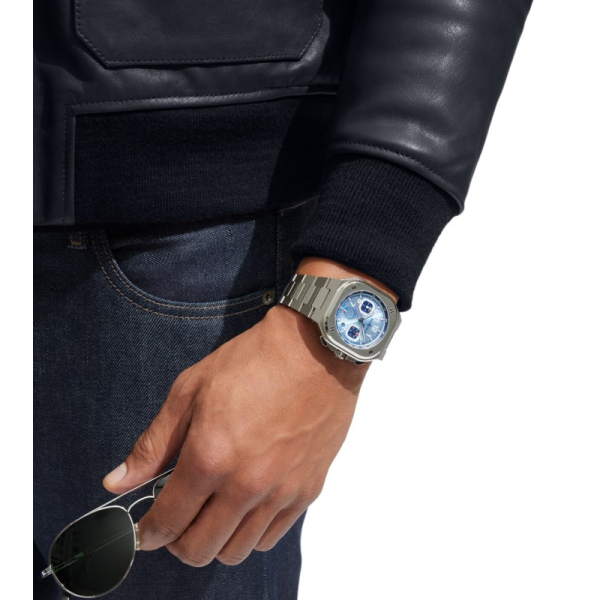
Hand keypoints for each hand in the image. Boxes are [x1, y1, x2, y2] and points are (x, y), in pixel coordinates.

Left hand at [103, 297, 367, 565]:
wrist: (315, 349)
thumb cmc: (253, 361)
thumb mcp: (190, 390)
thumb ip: (154, 443)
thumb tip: (117, 482)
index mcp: (209, 457)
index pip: (168, 523)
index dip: (149, 533)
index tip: (147, 529)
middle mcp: (246, 484)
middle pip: (200, 549)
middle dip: (177, 542)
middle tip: (177, 519)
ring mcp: (281, 490)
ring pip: (236, 551)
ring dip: (214, 540)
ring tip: (212, 512)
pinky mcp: (308, 489)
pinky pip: (272, 537)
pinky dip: (250, 532)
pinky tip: (245, 505)